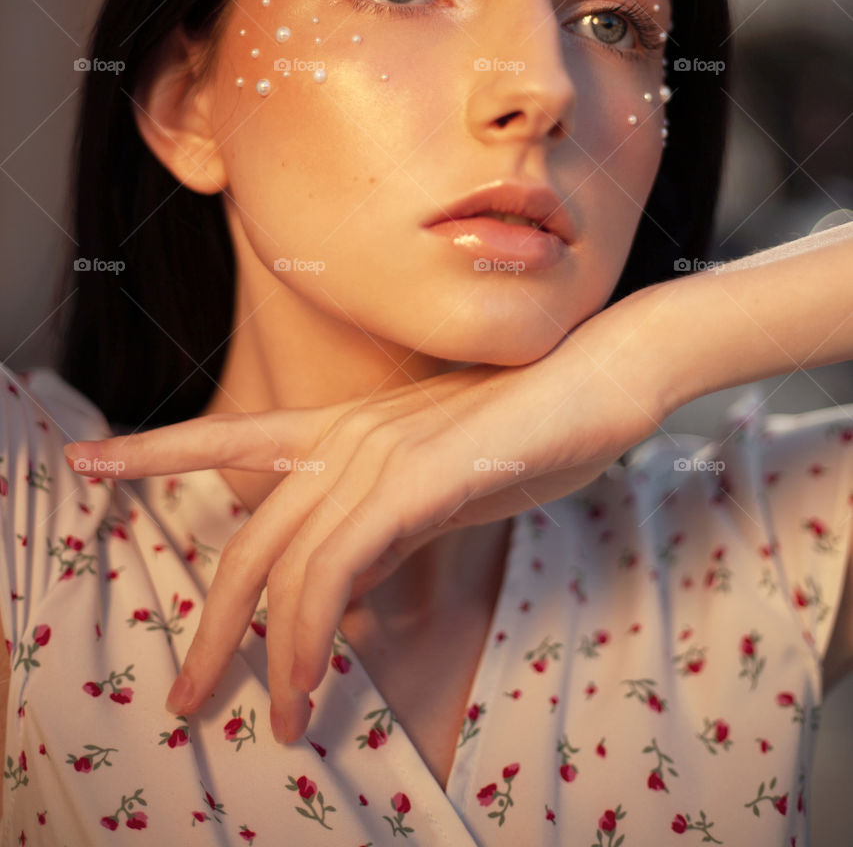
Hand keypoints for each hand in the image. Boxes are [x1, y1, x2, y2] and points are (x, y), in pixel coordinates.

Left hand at [63, 281, 669, 745]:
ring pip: (282, 564)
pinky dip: (307, 636)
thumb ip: (388, 528)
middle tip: (183, 694)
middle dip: (208, 623)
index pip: (232, 435)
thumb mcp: (442, 482)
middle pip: (246, 537)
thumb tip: (353, 594)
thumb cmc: (532, 427)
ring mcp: (375, 454)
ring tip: (267, 720)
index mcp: (346, 426)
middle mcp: (346, 436)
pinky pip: (332, 570)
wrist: (600, 379)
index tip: (89, 463)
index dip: (155, 450)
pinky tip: (304, 680)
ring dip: (262, 654)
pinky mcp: (411, 481)